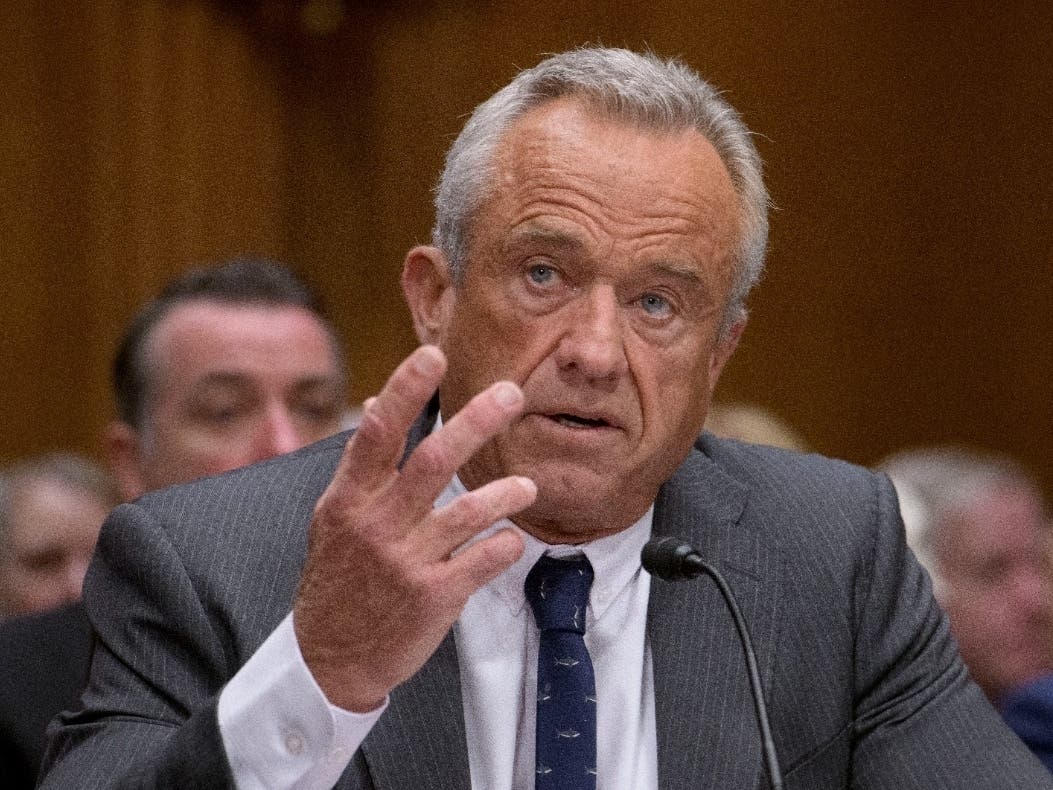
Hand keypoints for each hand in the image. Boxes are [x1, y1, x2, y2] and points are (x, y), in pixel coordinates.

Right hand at [293, 345, 535, 711]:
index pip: (378, 433)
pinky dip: (504, 545)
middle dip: (477, 422)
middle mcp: (377, 524)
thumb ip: (360, 465)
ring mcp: (406, 561)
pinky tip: (511, 538)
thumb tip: (371, 403)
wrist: (331, 656)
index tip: (434, 355)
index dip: (405, 390)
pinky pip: (482, 560)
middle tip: (513, 393)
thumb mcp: (333, 518)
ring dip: (504, 493)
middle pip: (434, 460)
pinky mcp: (433, 596)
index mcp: (349, 499)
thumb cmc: (337, 578)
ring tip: (528, 486)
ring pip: (467, 511)